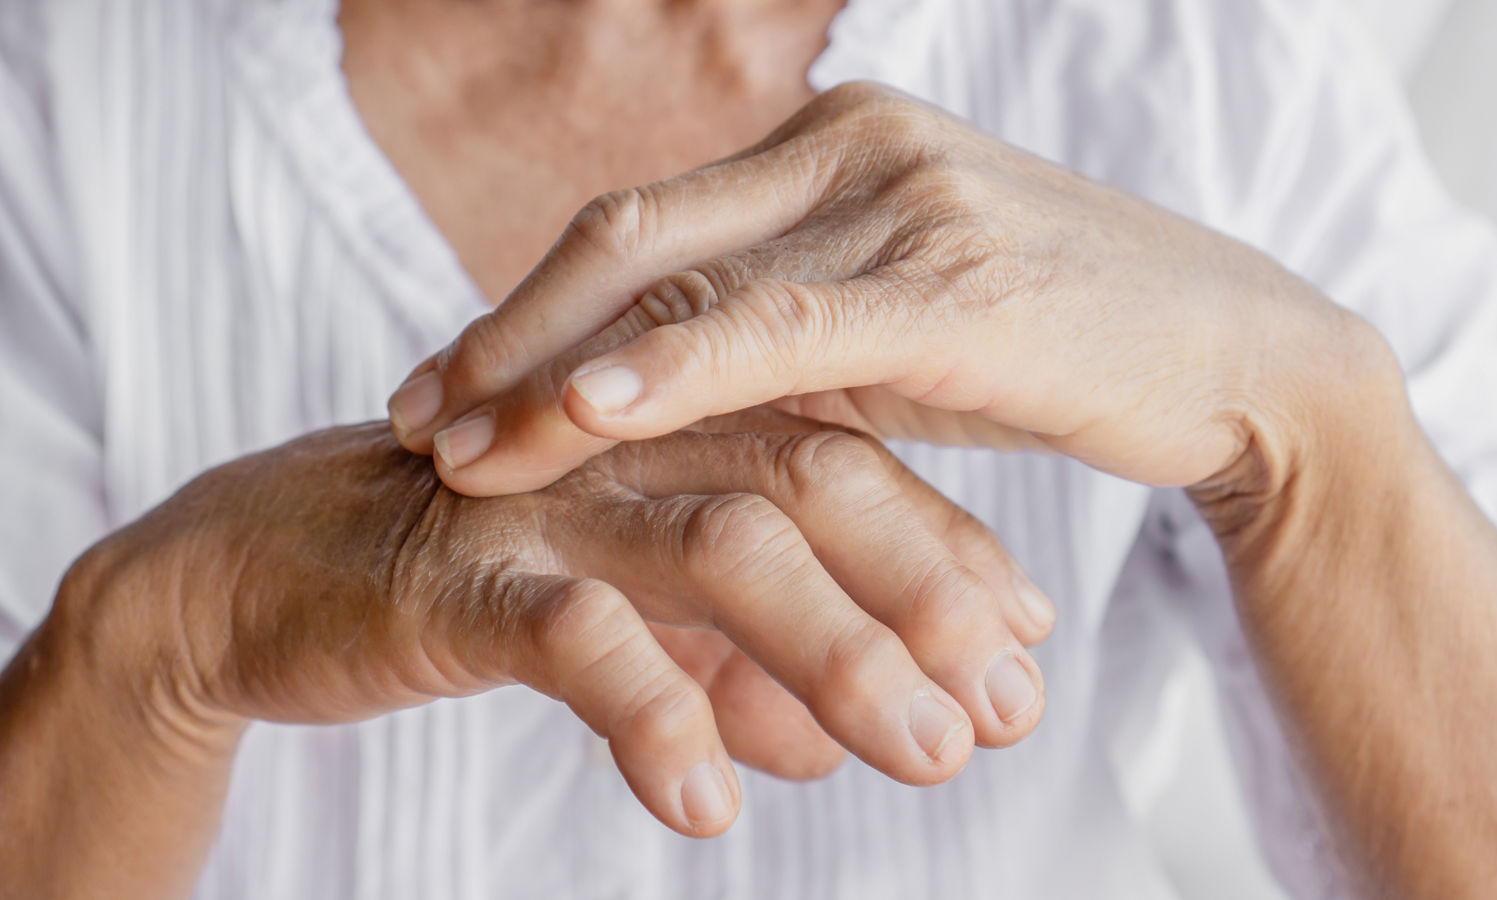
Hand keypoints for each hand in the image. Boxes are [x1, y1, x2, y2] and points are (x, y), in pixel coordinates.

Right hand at [60, 412, 1050, 837]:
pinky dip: (656, 711)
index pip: (846, 465)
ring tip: (921, 754)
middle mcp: (629, 441)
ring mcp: (546, 498)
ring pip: (719, 546)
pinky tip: (713, 802)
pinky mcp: (456, 572)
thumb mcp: (633, 623)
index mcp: (678, 429)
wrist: (270, 570)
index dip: (948, 555)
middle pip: (811, 481)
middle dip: (925, 592)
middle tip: (1004, 707)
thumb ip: (735, 667)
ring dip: (834, 651)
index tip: (1027, 649)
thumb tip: (839, 741)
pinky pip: (573, 634)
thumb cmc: (481, 584)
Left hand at [385, 81, 1360, 498]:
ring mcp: (902, 197)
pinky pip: (781, 322)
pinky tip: (587, 412)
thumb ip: (778, 340)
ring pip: (683, 275)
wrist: (1232, 361)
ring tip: (461, 449)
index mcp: (829, 140)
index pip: (638, 219)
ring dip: (555, 367)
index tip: (447, 387)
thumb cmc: (1052, 350)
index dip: (525, 306)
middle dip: (507, 334)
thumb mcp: (889, 335)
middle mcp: (852, 141)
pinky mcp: (950, 276)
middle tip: (417, 419)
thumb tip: (647, 400)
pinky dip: (675, 366)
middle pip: (629, 230)